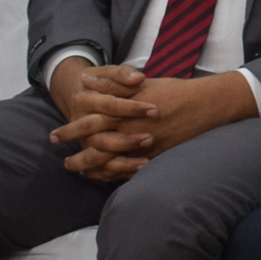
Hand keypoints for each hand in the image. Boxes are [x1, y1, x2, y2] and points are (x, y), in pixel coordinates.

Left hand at [47, 66, 250, 183]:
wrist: (205, 105)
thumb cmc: (172, 91)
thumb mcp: (140, 84)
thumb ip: (111, 84)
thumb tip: (85, 82)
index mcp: (125, 111)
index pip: (90, 123)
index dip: (71, 130)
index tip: (55, 136)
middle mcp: (132, 132)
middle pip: (96, 147)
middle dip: (77, 156)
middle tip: (64, 162)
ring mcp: (144, 148)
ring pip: (112, 164)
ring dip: (93, 169)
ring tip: (81, 173)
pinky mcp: (156, 157)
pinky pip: (131, 171)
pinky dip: (115, 175)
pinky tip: (105, 177)